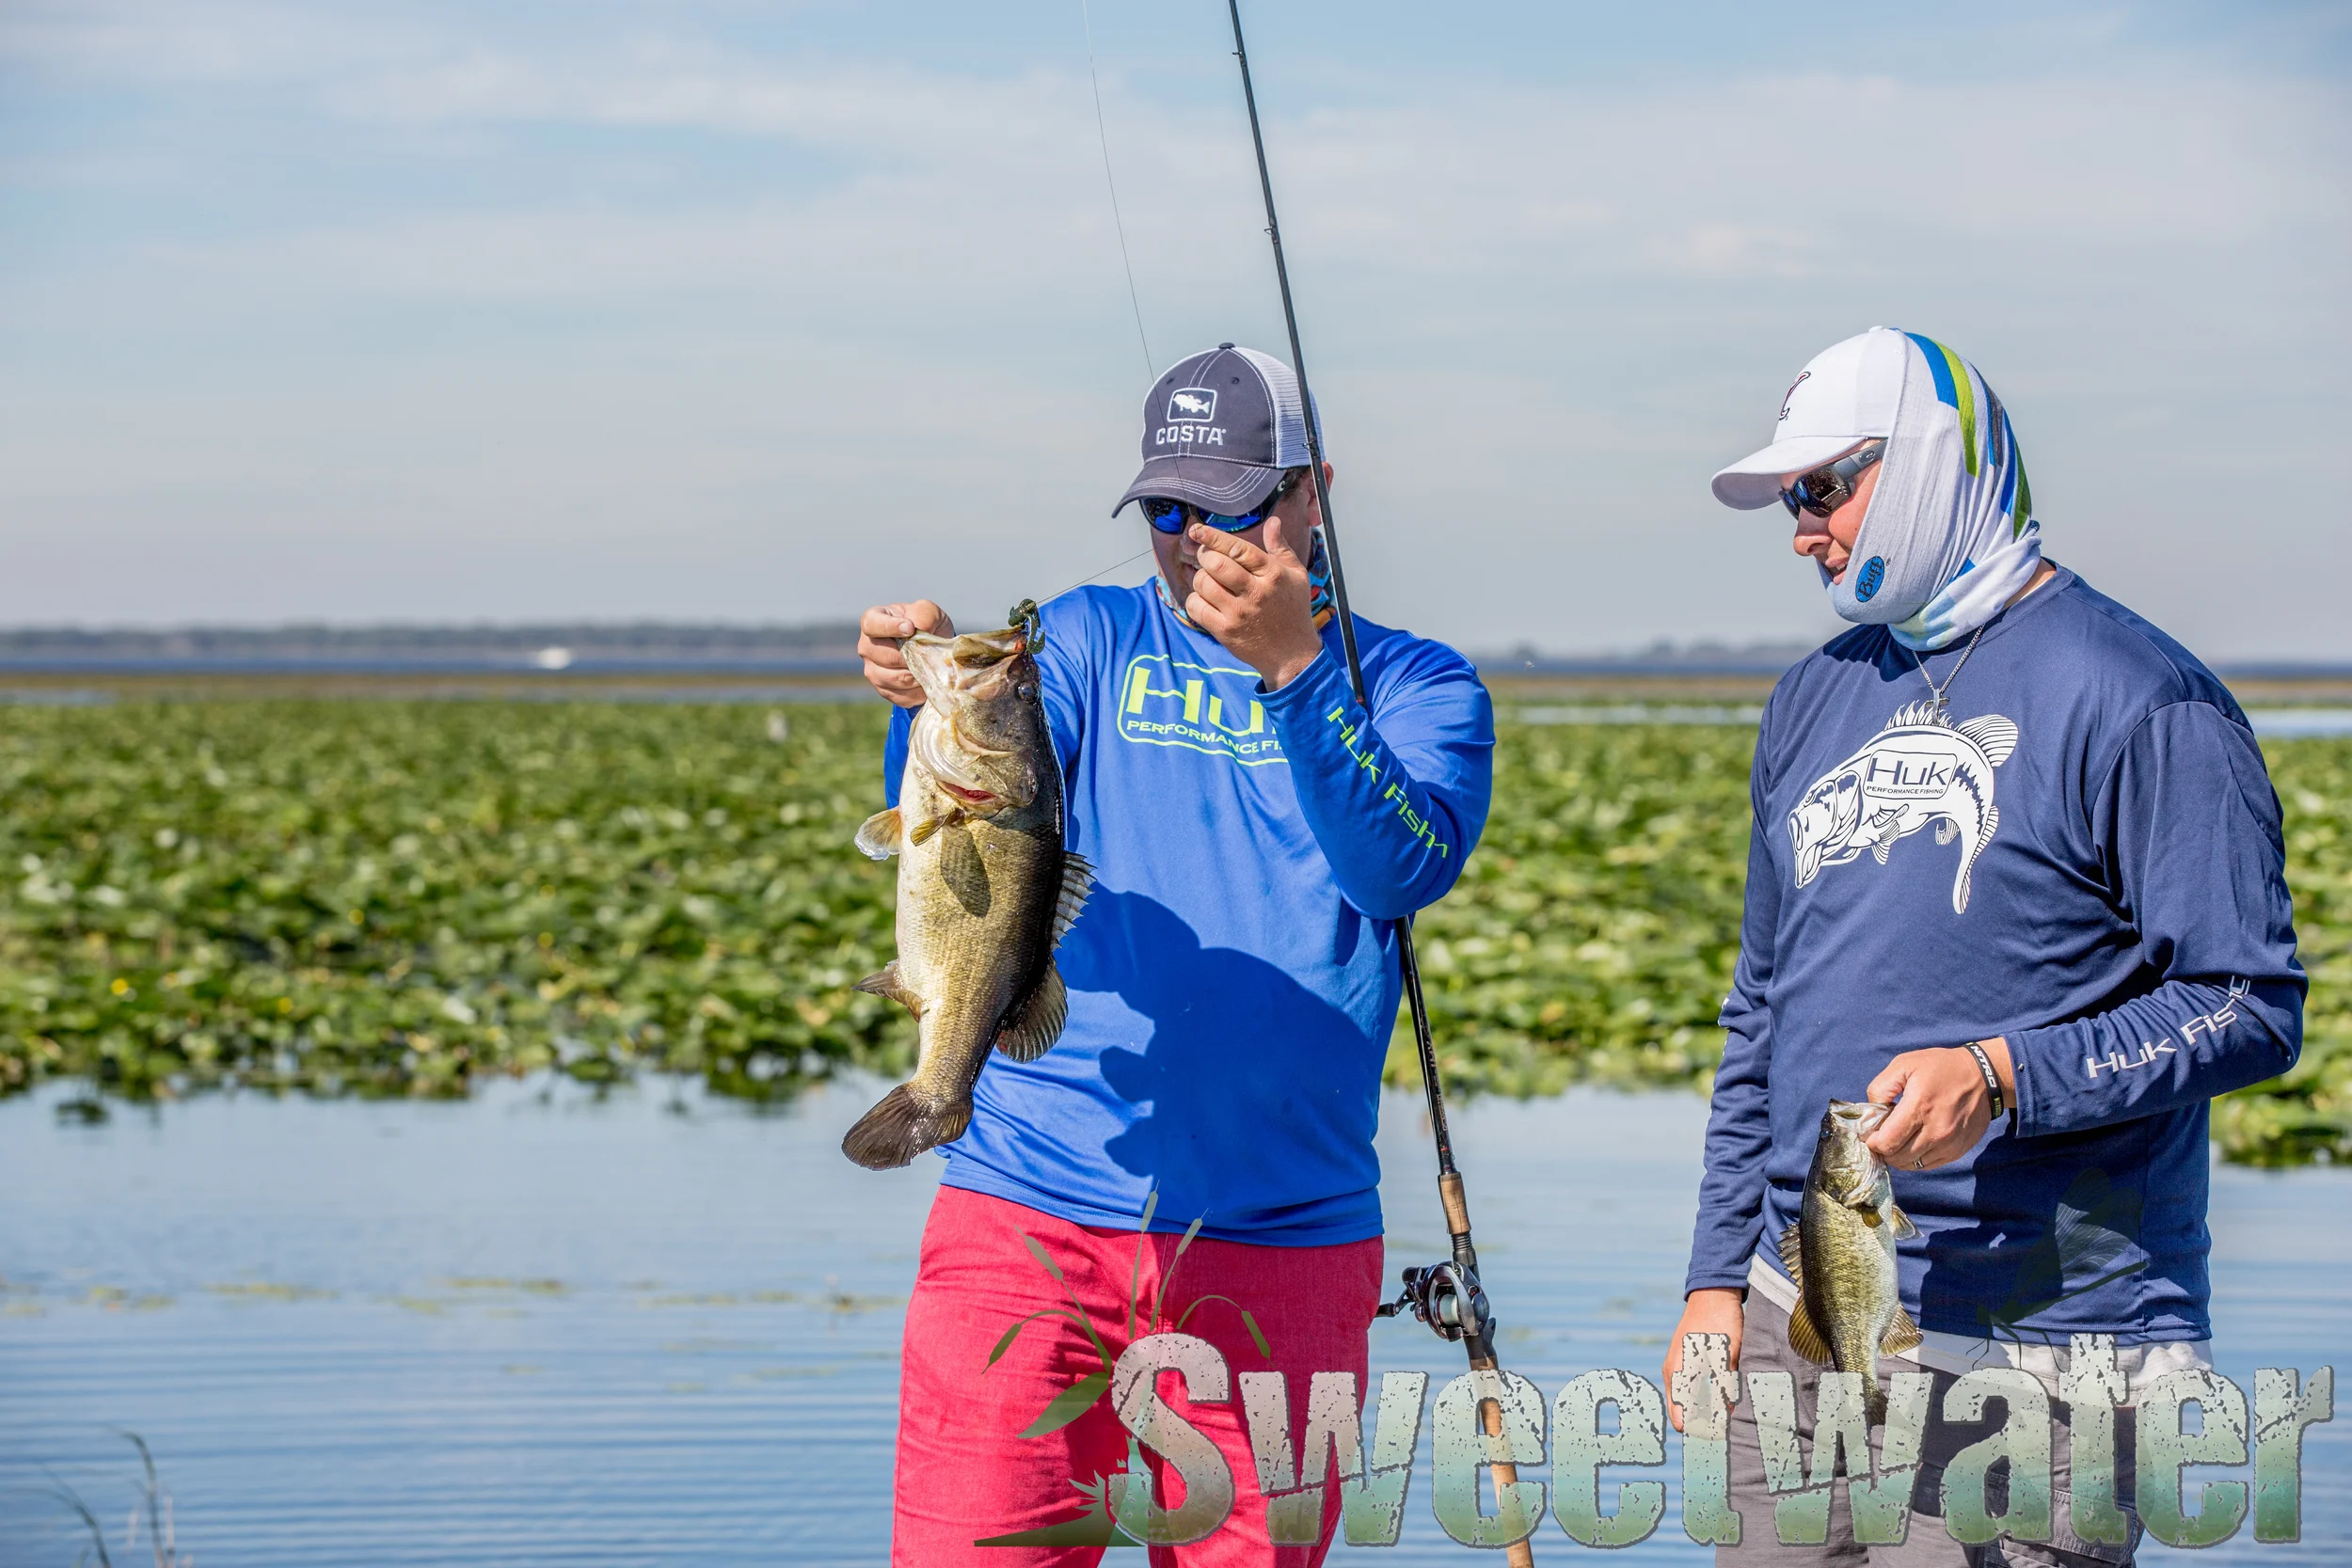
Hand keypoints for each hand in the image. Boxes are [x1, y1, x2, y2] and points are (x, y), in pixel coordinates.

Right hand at [858, 601, 953, 707]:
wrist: (930, 647)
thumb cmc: (925, 623)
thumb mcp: (929, 611)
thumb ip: (923, 615)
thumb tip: (914, 632)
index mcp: (873, 620)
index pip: (872, 624)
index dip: (890, 627)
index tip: (910, 628)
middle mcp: (866, 646)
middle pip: (885, 656)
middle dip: (910, 657)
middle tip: (928, 655)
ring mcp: (872, 670)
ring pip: (894, 678)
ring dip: (917, 675)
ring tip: (931, 668)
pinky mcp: (882, 690)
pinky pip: (900, 695)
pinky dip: (918, 691)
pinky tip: (927, 682)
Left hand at [1182, 513, 1323, 688]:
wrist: (1292, 655)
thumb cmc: (1293, 611)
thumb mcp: (1297, 575)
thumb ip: (1281, 548)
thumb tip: (1272, 521)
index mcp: (1273, 574)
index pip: (1239, 549)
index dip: (1214, 537)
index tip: (1197, 530)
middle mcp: (1255, 592)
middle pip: (1216, 564)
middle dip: (1205, 556)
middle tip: (1207, 559)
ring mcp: (1238, 613)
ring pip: (1203, 584)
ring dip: (1200, 579)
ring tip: (1211, 582)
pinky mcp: (1225, 631)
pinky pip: (1196, 607)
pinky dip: (1195, 600)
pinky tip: (1206, 601)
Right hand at [1662, 1288, 1744, 1432]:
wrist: (1714, 1293)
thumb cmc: (1719, 1323)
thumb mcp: (1726, 1355)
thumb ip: (1724, 1386)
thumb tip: (1728, 1415)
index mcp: (1677, 1373)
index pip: (1680, 1416)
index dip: (1698, 1430)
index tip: (1718, 1436)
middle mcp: (1675, 1372)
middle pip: (1684, 1410)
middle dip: (1703, 1422)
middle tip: (1727, 1428)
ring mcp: (1680, 1365)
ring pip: (1691, 1399)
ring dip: (1707, 1408)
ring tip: (1730, 1413)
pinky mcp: (1689, 1360)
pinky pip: (1695, 1387)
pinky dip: (1708, 1395)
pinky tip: (1727, 1395)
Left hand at [1864, 1038, 2014, 1171]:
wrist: (1983, 1077)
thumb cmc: (1940, 1067)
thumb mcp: (1904, 1064)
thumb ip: (1881, 1087)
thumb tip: (1871, 1112)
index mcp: (1919, 1107)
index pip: (1887, 1142)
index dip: (1873, 1141)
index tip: (1871, 1133)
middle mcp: (1936, 1130)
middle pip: (1897, 1157)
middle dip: (1883, 1149)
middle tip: (1882, 1136)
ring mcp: (1949, 1144)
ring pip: (1912, 1164)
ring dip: (1898, 1156)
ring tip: (1897, 1139)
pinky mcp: (1958, 1150)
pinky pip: (1928, 1165)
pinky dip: (1915, 1159)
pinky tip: (1913, 1143)